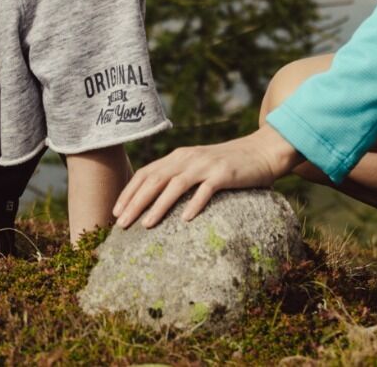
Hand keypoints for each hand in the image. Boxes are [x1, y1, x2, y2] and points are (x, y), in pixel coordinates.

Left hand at [112, 127, 299, 229]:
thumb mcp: (198, 167)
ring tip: (146, 225)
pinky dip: (194, 204)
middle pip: (154, 179)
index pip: (146, 173)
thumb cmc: (227, 166)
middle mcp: (187, 158)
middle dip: (135, 202)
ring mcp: (205, 165)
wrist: (261, 151)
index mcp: (178, 157)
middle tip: (121, 224)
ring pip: (175, 185)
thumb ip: (179, 177)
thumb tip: (154, 201)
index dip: (128, 192)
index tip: (115, 212)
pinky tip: (185, 220)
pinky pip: (206, 190)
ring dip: (158, 205)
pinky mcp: (224, 173)